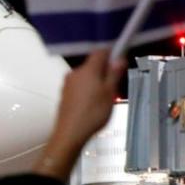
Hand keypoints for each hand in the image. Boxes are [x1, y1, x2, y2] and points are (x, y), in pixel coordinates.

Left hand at [33, 50, 126, 179]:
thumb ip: (114, 74)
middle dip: (104, 71)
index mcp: (88, 69)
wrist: (69, 133)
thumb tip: (119, 58)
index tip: (119, 62)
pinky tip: (92, 104)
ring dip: (96, 81)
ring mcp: (67, 83)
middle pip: (93, 64)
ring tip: (104, 98)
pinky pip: (79, 86)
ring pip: (86, 76)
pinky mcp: (64, 94)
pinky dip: (87, 90)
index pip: (100, 51)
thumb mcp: (109, 93)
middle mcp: (75, 72)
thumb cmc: (93, 113)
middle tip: (114, 86)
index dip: (111, 53)